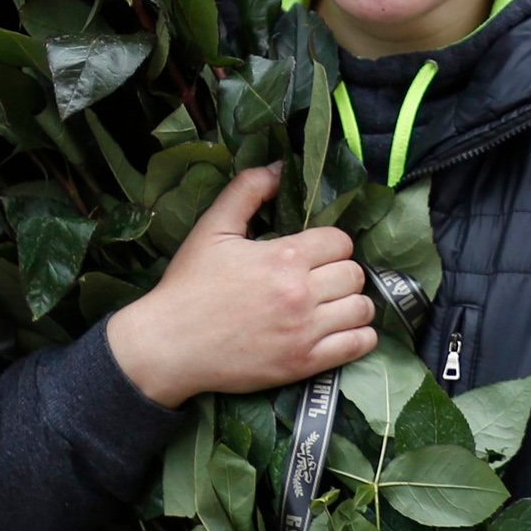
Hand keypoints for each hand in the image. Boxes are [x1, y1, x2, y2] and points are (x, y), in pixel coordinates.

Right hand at [104, 167, 373, 407]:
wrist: (169, 345)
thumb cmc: (189, 285)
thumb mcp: (212, 228)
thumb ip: (247, 190)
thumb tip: (280, 167)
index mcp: (283, 257)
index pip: (340, 241)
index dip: (329, 244)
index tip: (314, 253)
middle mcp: (301, 293)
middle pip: (354, 273)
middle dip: (341, 272)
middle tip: (321, 279)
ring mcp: (305, 331)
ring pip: (361, 309)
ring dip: (352, 303)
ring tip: (333, 304)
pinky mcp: (304, 363)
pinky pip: (357, 345)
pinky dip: (359, 336)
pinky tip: (343, 329)